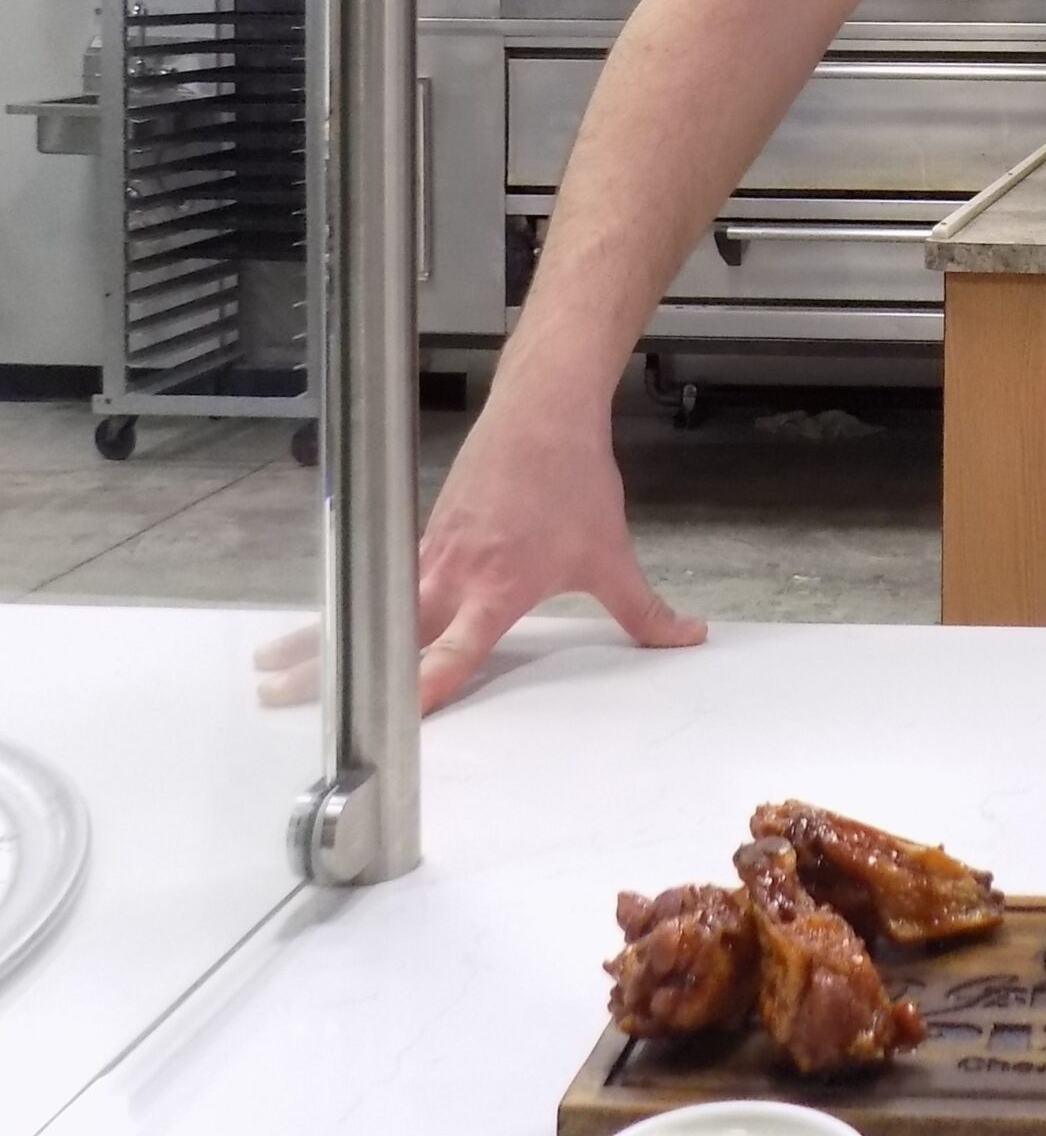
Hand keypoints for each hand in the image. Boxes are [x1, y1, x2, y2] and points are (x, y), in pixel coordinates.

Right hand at [253, 380, 705, 713]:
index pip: (451, 655)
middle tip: (278, 699)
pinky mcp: (421, 530)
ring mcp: (429, 551)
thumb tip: (687, 639)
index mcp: (496, 592)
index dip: (421, 689)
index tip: (386, 723)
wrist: (544, 412)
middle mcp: (452, 576)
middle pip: (387, 633)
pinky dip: (346, 600)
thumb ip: (644, 610)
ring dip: (320, 636)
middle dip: (331, 668)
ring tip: (267, 668)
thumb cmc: (574, 483)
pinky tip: (318, 622)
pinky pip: (380, 574)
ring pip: (371, 604)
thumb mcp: (612, 554)